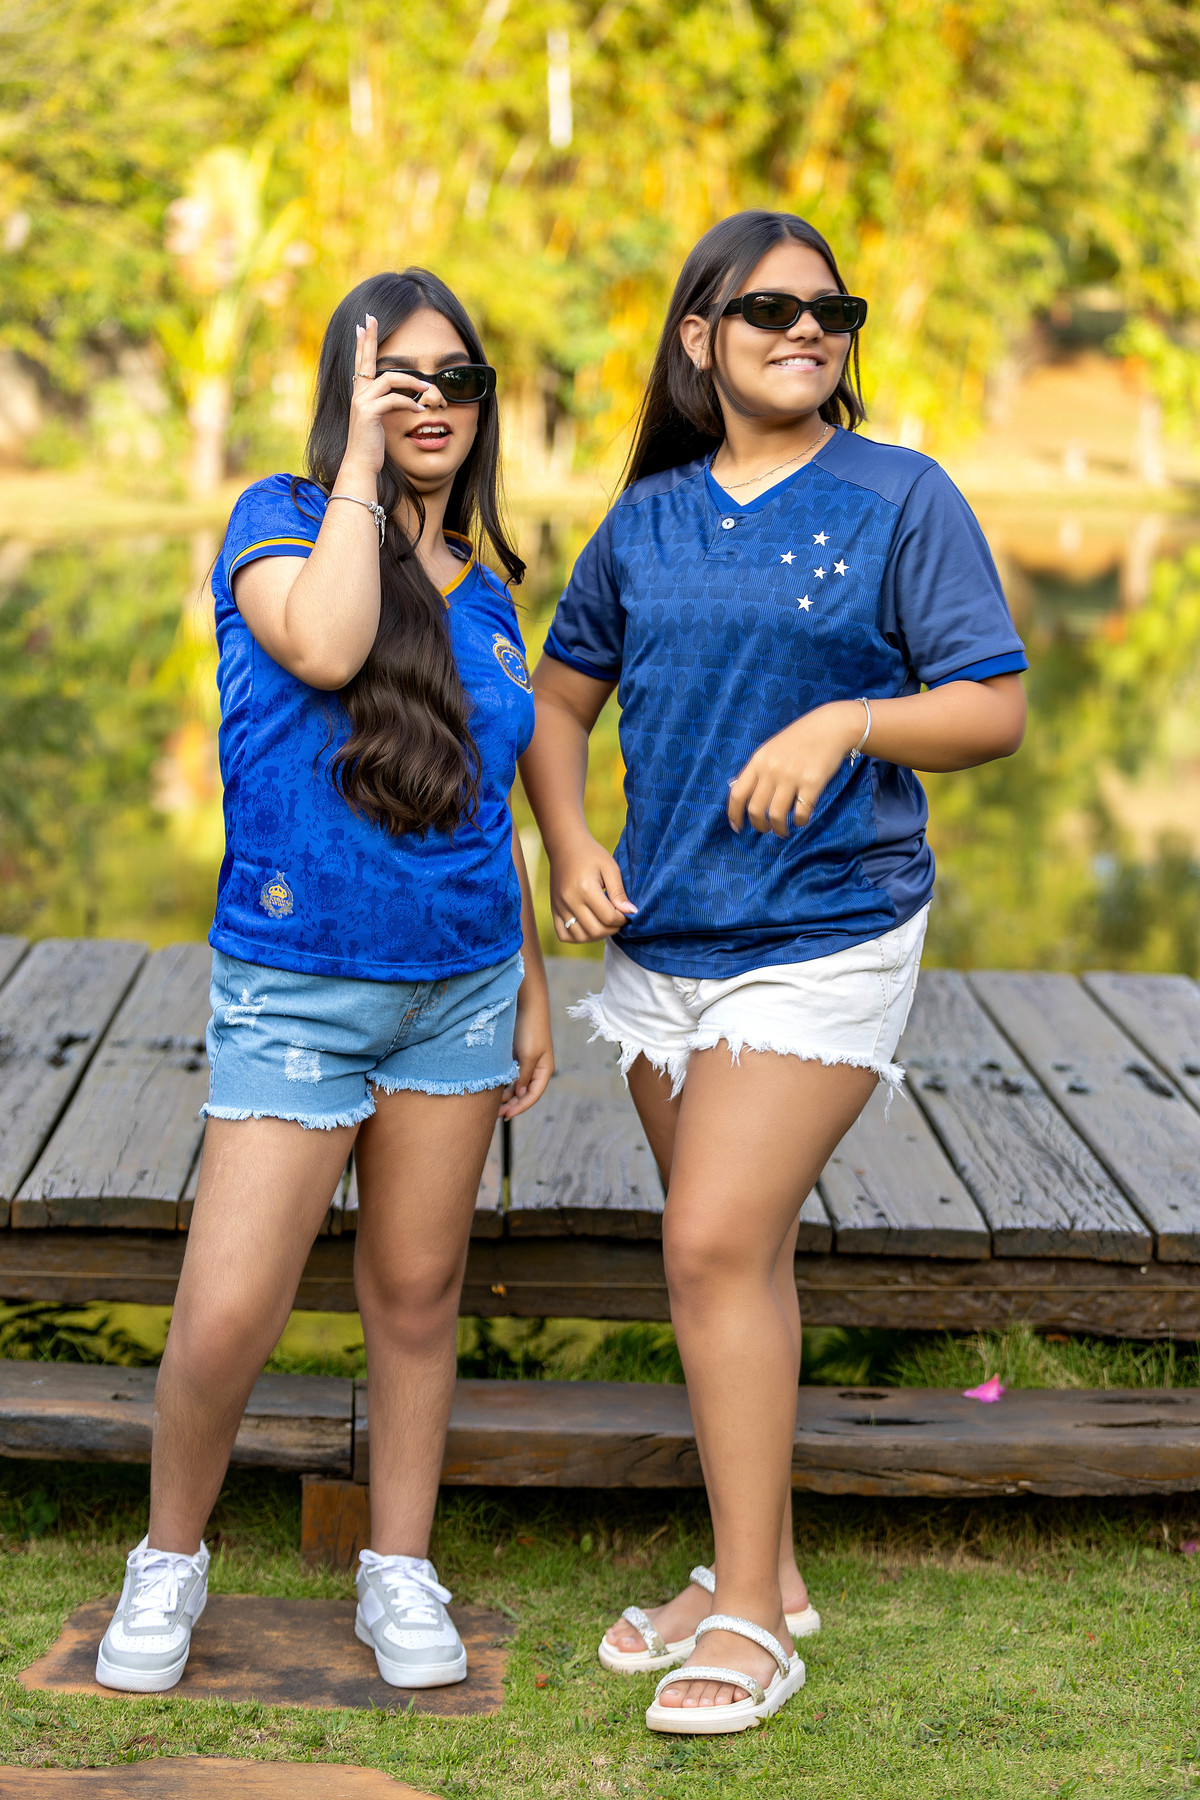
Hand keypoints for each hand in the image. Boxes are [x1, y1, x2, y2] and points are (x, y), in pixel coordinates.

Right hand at [343, 312, 443, 476]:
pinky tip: (419, 412)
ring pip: (390, 380)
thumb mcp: (380, 421)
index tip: (363, 325)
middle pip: (366, 360)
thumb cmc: (372, 446)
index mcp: (360, 394)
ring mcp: (362, 402)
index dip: (363, 344)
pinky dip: (409, 405)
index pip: (361, 364)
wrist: (361, 464)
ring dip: (413, 383)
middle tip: (370, 318)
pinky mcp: (369, 413)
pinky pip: (394, 400)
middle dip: (369, 338)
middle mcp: (358, 394)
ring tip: (429, 390)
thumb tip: (408, 399)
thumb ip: (388, 405)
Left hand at [499, 979, 553, 1118]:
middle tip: (495, 1113)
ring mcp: (527, 1061)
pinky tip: (493, 1087)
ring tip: (492, 1103)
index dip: (520, 1107)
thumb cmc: (530, 1029)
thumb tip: (521, 1094)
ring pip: (517, 1085)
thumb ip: (524, 1075)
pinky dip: (504, 1083)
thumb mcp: (528, 1055)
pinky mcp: (517, 1054)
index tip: (505, 1115)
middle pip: (525, 1093)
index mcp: (544, 1070)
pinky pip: (511, 1074)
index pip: (533, 1095)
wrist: (526, 1004)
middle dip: (512, 1104)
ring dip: (506, 1095)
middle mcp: (537, 1068)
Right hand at [548, 833, 637, 940]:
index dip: (622, 919)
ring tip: (605, 923)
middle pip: (595, 930)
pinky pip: (564, 935)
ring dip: (597, 935)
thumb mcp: (610, 868)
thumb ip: (619, 892)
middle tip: (618, 919)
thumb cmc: (591, 854)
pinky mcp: (554, 910)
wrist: (565, 846)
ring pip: (580, 937)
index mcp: (585, 888)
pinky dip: (578, 937)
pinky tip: (588, 926)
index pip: (608, 917)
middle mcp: (570, 900)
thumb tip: (631, 913)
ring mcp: (559, 907)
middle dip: (612, 929)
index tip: (627, 913)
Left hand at [727, 700, 864, 836]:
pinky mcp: (812, 783)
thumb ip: (758, 770)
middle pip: (755, 809)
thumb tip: (742, 794)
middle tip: (766, 830)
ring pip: (776, 815)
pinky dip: (799, 822)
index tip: (736, 827)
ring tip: (783, 831)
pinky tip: (800, 820)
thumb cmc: (799, 740)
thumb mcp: (771, 750)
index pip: (737, 793)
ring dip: (778, 829)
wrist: (830, 727)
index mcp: (758, 761)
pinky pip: (800, 812)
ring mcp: (791, 776)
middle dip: (759, 826)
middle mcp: (772, 769)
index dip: (734, 814)